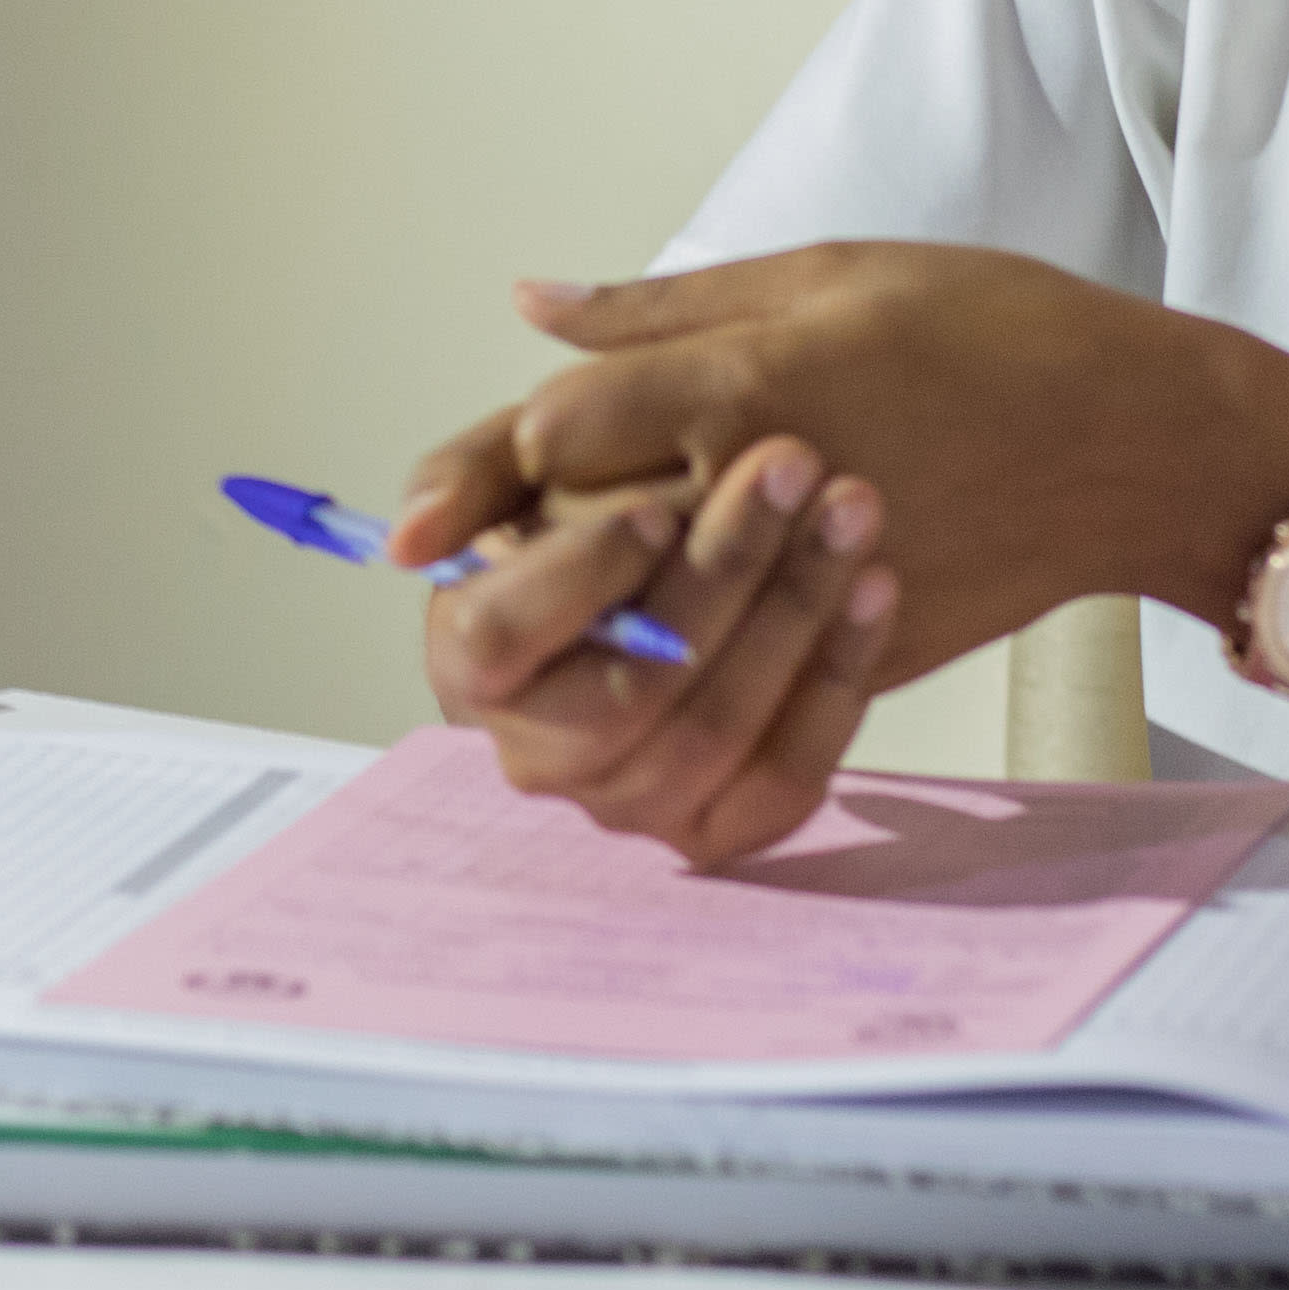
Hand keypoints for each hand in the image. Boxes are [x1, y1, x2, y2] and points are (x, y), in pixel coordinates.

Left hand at [396, 247, 1288, 829]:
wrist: (1139, 444)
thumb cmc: (996, 331)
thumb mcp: (825, 273)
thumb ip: (665, 313)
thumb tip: (532, 309)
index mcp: (754, 381)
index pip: (561, 429)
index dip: (476, 473)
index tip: (409, 523)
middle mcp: (774, 489)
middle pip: (585, 551)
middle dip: (507, 570)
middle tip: (446, 578)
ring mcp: (820, 582)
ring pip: (655, 642)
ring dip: (581, 641)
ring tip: (526, 628)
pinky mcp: (862, 650)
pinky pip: (740, 692)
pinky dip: (680, 686)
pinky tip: (638, 665)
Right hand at [403, 432, 899, 867]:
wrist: (714, 556)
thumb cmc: (607, 504)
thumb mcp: (531, 461)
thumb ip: (472, 470)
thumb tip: (412, 533)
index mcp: (472, 665)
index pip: (501, 638)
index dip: (581, 578)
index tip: (657, 507)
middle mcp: (543, 753)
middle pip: (629, 690)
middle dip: (722, 572)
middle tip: (791, 464)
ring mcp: (633, 803)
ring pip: (715, 730)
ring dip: (793, 612)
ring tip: (850, 509)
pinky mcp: (723, 827)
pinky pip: (787, 778)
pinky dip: (840, 680)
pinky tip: (876, 589)